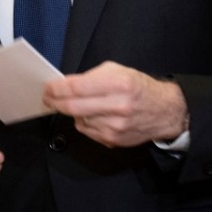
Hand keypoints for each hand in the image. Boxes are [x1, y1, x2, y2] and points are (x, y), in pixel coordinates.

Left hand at [42, 61, 187, 147]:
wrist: (164, 111)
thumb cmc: (138, 87)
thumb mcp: (118, 71)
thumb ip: (91, 77)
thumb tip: (65, 84)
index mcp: (119, 84)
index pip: (78, 87)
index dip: (57, 88)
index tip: (48, 87)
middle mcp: (118, 106)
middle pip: (73, 107)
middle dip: (55, 101)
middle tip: (47, 97)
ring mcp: (115, 126)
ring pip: (78, 120)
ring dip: (72, 112)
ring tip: (76, 104)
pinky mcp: (114, 140)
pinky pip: (87, 131)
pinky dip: (83, 122)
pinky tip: (91, 115)